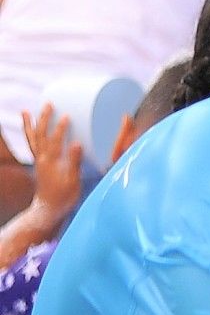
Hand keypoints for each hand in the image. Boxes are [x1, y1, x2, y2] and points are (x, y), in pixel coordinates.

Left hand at [20, 106, 82, 233]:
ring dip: (30, 124)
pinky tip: (32, 130)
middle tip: (48, 104)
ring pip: (32, 138)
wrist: (49, 210)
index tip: (67, 115)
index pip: (55, 140)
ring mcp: (39, 161)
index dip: (60, 128)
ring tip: (27, 112)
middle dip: (44, 119)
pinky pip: (32, 145)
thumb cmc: (63, 198)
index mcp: (51, 162)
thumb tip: (77, 144)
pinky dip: (30, 135)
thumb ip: (74, 163)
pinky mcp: (39, 165)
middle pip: (40, 134)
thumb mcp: (73, 181)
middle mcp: (42, 159)